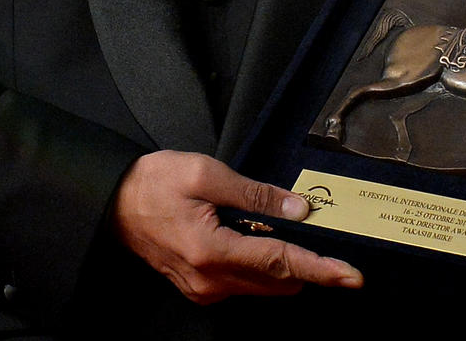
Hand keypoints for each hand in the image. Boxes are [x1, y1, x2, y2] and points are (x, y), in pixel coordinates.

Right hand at [108, 150, 363, 304]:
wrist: (113, 204)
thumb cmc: (155, 183)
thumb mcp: (205, 174)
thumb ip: (255, 193)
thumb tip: (298, 209)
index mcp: (213, 251)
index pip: (279, 263)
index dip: (320, 270)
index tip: (351, 277)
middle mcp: (211, 282)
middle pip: (278, 281)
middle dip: (304, 262)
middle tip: (315, 232)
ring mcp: (205, 291)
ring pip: (264, 286)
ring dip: (280, 263)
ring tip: (270, 226)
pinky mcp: (201, 290)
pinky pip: (245, 284)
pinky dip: (260, 265)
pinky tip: (249, 236)